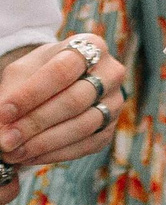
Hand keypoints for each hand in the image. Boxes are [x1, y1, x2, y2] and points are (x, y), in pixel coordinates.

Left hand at [1, 40, 125, 167]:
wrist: (56, 84)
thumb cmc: (37, 74)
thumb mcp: (22, 73)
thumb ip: (11, 96)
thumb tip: (2, 130)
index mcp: (90, 47)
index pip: (62, 71)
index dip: (31, 94)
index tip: (2, 113)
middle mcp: (111, 73)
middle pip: (75, 100)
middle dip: (35, 123)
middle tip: (5, 140)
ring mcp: (114, 102)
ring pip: (83, 125)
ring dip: (44, 143)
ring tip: (13, 152)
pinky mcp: (110, 128)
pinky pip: (86, 145)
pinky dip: (55, 154)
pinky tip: (28, 157)